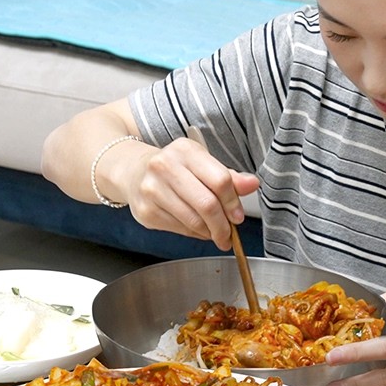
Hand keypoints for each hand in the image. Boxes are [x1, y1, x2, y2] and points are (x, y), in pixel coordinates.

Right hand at [121, 135, 258, 250]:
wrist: (133, 171)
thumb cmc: (173, 167)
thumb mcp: (201, 163)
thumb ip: (228, 176)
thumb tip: (252, 184)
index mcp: (185, 150)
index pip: (220, 180)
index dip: (233, 203)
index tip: (237, 216)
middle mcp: (165, 166)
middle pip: (207, 204)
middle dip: (223, 225)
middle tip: (229, 234)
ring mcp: (152, 190)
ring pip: (193, 221)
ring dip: (209, 232)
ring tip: (213, 232)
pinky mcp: (145, 212)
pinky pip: (179, 229)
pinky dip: (193, 233)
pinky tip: (195, 228)